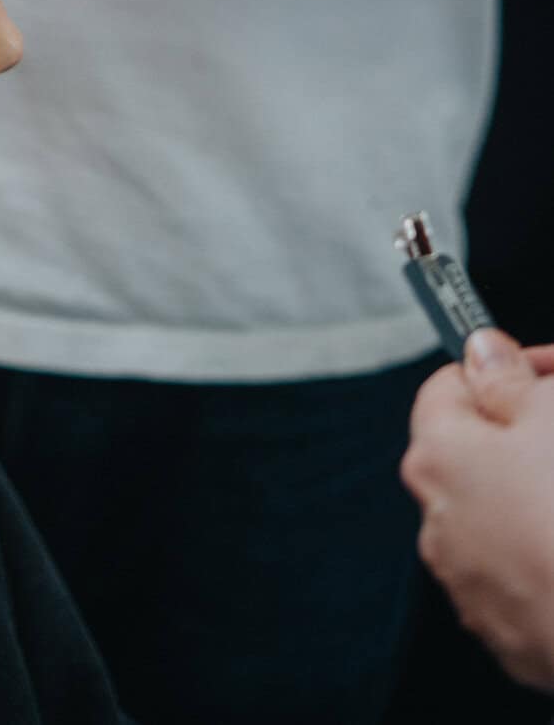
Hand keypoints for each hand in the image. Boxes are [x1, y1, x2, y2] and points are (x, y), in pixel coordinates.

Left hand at [402, 330, 553, 690]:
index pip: (449, 385)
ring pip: (497, 510)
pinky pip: (518, 566)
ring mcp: (466, 578)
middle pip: (474, 449)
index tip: (543, 372)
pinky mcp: (502, 627)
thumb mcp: (550, 417)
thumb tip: (481, 350)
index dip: (502, 369)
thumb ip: (507, 376)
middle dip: (523, 430)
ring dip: (533, 489)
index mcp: (437, 455)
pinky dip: (542, 546)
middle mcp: (436, 517)